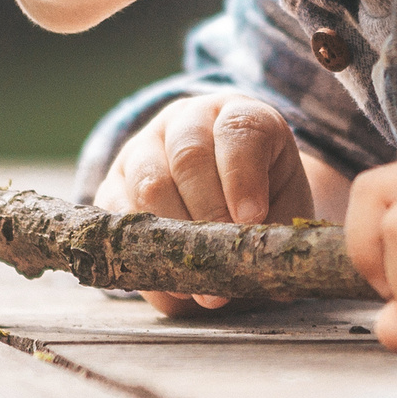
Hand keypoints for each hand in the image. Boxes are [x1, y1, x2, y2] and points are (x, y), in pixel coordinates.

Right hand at [95, 95, 315, 313]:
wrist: (222, 198)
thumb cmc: (261, 196)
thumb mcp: (283, 203)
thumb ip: (277, 231)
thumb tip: (264, 276)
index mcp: (236, 114)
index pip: (238, 129)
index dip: (244, 175)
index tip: (253, 218)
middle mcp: (186, 122)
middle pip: (189, 155)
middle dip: (208, 211)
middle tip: (223, 258)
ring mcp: (143, 149)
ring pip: (149, 184)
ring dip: (175, 237)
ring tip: (198, 282)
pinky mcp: (113, 184)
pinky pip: (118, 217)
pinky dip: (145, 254)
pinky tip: (171, 283)